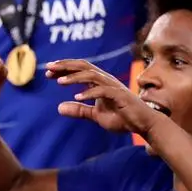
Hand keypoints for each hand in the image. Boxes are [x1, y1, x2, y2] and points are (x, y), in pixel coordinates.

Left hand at [47, 59, 163, 134]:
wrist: (144, 125)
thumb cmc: (122, 117)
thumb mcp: (96, 115)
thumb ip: (79, 110)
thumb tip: (59, 108)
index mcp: (100, 82)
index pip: (79, 69)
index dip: (63, 68)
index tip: (47, 72)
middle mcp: (106, 80)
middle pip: (84, 66)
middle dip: (65, 65)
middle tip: (48, 68)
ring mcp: (114, 87)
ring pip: (92, 75)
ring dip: (74, 77)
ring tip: (59, 82)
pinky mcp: (120, 96)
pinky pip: (103, 91)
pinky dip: (89, 93)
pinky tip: (76, 97)